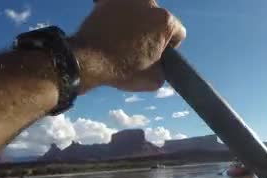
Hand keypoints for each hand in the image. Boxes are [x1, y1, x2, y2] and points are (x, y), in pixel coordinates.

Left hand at [71, 0, 185, 92]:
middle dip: (152, 31)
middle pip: (158, 19)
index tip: (157, 54)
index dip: (169, 47)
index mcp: (165, 21)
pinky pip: (120, 9)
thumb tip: (162, 65)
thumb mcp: (154, 80)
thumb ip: (165, 68)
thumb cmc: (121, 69)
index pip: (177, 33)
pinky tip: (112, 32)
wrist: (88, 60)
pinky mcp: (109, 0)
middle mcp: (149, 3)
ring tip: (123, 41)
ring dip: (136, 23)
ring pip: (140, 12)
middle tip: (138, 48)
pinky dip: (119, 18)